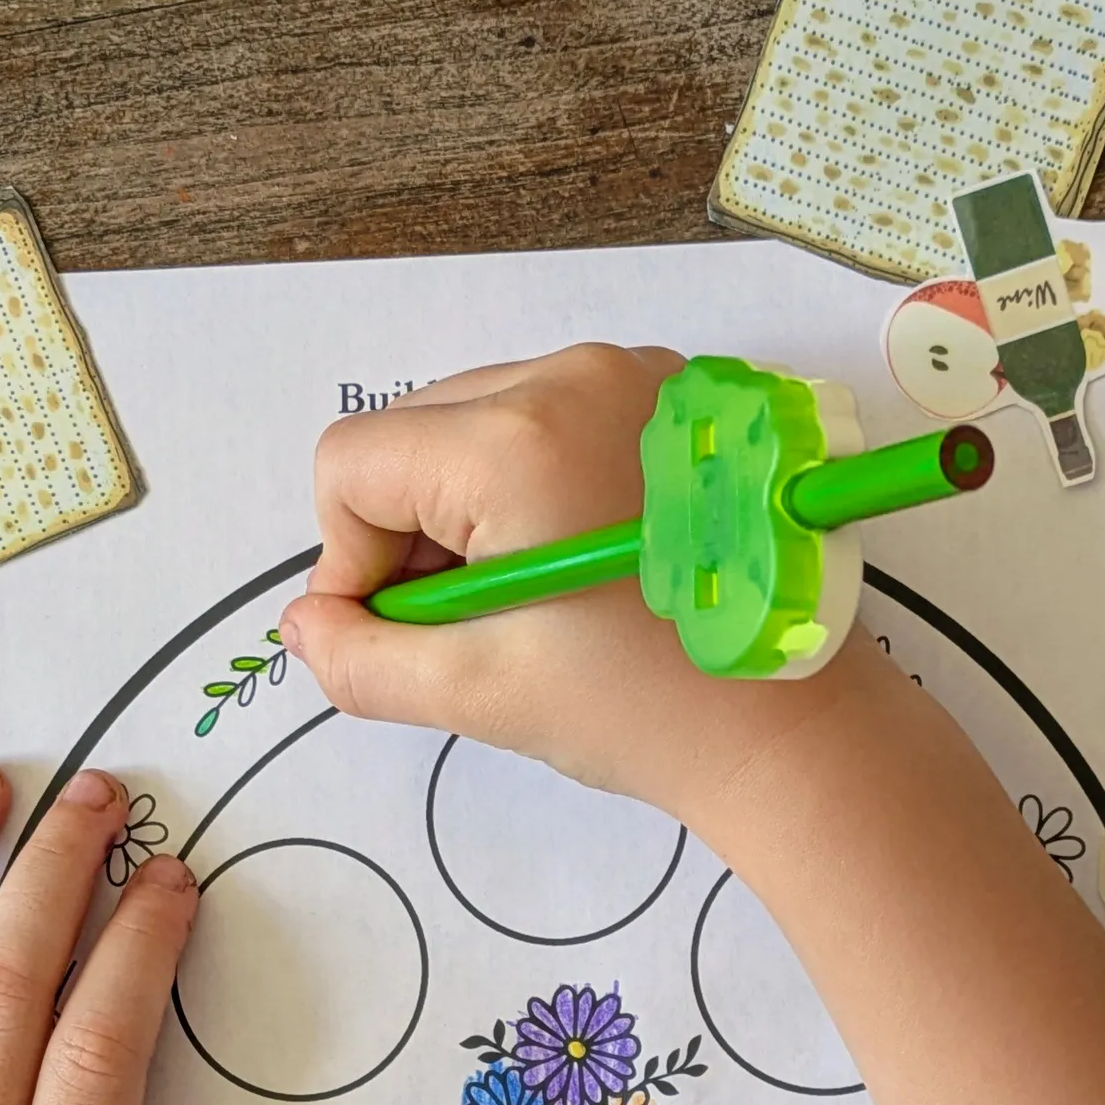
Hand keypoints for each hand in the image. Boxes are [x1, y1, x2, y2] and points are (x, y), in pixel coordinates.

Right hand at [285, 342, 907, 831]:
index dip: (348, 559)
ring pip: (480, 421)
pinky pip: (556, 418)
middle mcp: (573, 376)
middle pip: (412, 431)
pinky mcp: (676, 399)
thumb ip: (362, 657)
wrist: (798, 727)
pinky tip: (579, 565)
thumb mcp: (481, 692)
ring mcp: (635, 377)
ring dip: (471, 509)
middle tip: (466, 624)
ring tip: (529, 601)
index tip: (396, 631)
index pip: (352, 464)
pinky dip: (538, 485)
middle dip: (411, 530)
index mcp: (516, 439)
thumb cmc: (648, 710)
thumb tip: (305, 627)